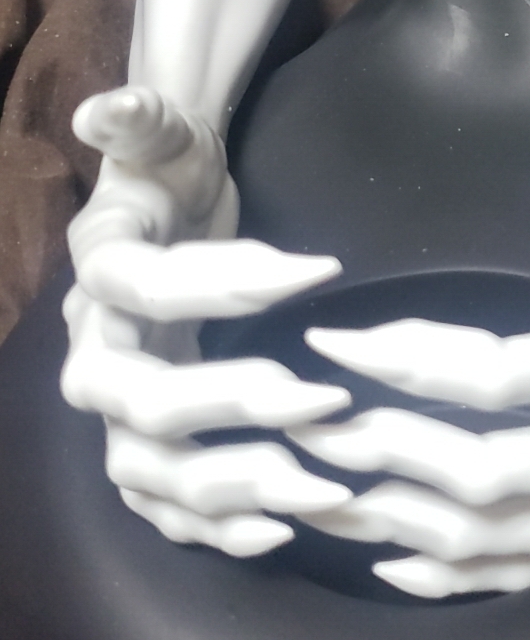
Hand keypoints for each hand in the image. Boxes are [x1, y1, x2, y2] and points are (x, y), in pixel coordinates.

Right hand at [62, 86, 351, 555]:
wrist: (161, 215)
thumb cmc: (168, 174)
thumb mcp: (163, 135)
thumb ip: (142, 119)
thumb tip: (107, 108)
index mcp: (97, 274)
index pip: (150, 288)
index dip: (228, 281)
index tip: (319, 269)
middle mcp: (92, 353)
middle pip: (142, 403)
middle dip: (233, 406)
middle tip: (327, 402)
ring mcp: (114, 412)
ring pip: (150, 474)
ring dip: (233, 489)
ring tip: (321, 488)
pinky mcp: (144, 447)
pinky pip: (166, 507)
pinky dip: (215, 529)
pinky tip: (283, 530)